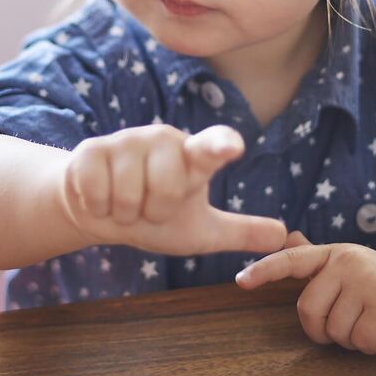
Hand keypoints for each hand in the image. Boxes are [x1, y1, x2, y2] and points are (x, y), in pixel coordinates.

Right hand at [59, 123, 286, 256]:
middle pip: (166, 188)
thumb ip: (240, 231)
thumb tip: (284, 236)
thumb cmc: (153, 215)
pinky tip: (100, 198)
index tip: (233, 147)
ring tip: (123, 203)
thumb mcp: (199, 230)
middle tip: (148, 207)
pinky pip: (96, 191)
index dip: (221, 146)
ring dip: (124, 212)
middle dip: (153, 211)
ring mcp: (125, 140)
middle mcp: (162, 139)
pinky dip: (98, 207)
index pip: (212, 147)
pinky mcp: (90, 150)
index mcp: (193, 156)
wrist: (99, 210)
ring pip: (127, 195)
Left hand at [235, 236, 375, 352]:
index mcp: (334, 255)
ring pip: (335, 331)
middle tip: (350, 323)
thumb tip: (286, 237)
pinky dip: (371, 345)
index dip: (264, 271)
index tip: (240, 282)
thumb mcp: (350, 267)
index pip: (291, 260)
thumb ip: (318, 260)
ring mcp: (367, 283)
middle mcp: (347, 263)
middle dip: (324, 330)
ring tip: (372, 322)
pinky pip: (360, 342)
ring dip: (351, 339)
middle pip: (308, 311)